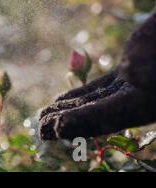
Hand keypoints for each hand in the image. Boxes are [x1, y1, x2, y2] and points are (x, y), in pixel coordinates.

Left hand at [39, 11, 155, 139]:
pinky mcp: (128, 76)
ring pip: (95, 103)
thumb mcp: (148, 58)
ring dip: (69, 111)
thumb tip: (126, 74)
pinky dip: (80, 96)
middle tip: (41, 129)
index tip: (56, 125)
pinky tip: (60, 100)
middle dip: (69, 124)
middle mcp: (140, 101)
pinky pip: (100, 89)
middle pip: (98, 117)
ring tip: (43, 117)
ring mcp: (133, 88)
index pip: (109, 116)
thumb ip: (135, 73)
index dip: (81, 122)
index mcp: (146, 101)